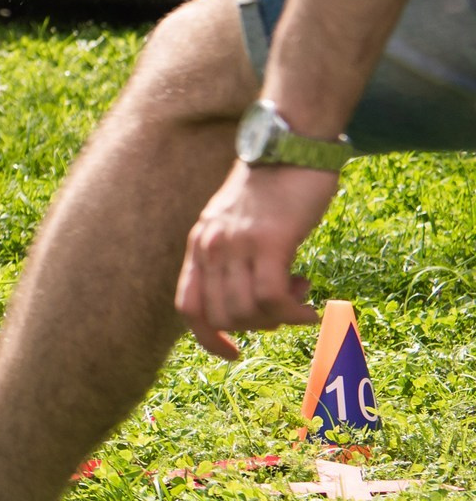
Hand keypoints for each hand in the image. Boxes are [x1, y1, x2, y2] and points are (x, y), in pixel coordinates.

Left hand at [175, 162, 342, 359]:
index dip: (207, 338)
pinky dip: (294, 313)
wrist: (292, 146)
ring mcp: (237, 244)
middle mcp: (210, 245)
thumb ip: (235, 257)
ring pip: (248, 312)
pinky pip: (273, 298)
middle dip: (258, 326)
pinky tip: (312, 307)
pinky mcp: (269, 242)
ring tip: (301, 294)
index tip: (233, 353)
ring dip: (280, 318)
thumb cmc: (274, 187)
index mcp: (199, 243)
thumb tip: (253, 302)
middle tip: (286, 306)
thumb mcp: (238, 222)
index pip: (188, 306)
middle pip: (223, 316)